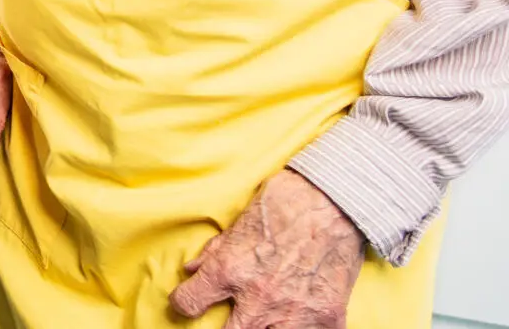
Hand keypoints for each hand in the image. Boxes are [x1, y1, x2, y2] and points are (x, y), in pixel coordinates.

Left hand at [171, 169, 365, 327]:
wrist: (335, 203)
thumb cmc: (285, 204)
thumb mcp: (240, 224)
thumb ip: (214, 252)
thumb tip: (192, 269)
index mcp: (230, 271)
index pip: (188, 303)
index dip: (183, 303)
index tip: (187, 304)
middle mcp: (258, 298)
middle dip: (226, 327)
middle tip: (233, 317)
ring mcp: (294, 313)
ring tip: (267, 318)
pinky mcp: (327, 319)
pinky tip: (300, 318)